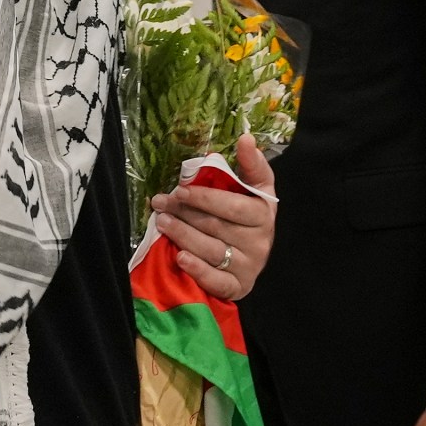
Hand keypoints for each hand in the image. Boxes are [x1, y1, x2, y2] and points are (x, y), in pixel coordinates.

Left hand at [150, 134, 275, 299]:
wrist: (252, 255)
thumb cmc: (247, 215)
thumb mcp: (254, 188)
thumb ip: (251, 165)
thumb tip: (246, 139)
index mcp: (264, 212)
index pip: (234, 205)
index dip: (206, 197)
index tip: (180, 188)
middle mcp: (260, 241)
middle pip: (217, 226)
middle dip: (185, 212)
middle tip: (161, 202)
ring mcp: (250, 266)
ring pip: (212, 250)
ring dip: (183, 235)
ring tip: (162, 221)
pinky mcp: (238, 287)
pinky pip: (218, 281)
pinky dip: (198, 270)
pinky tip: (180, 257)